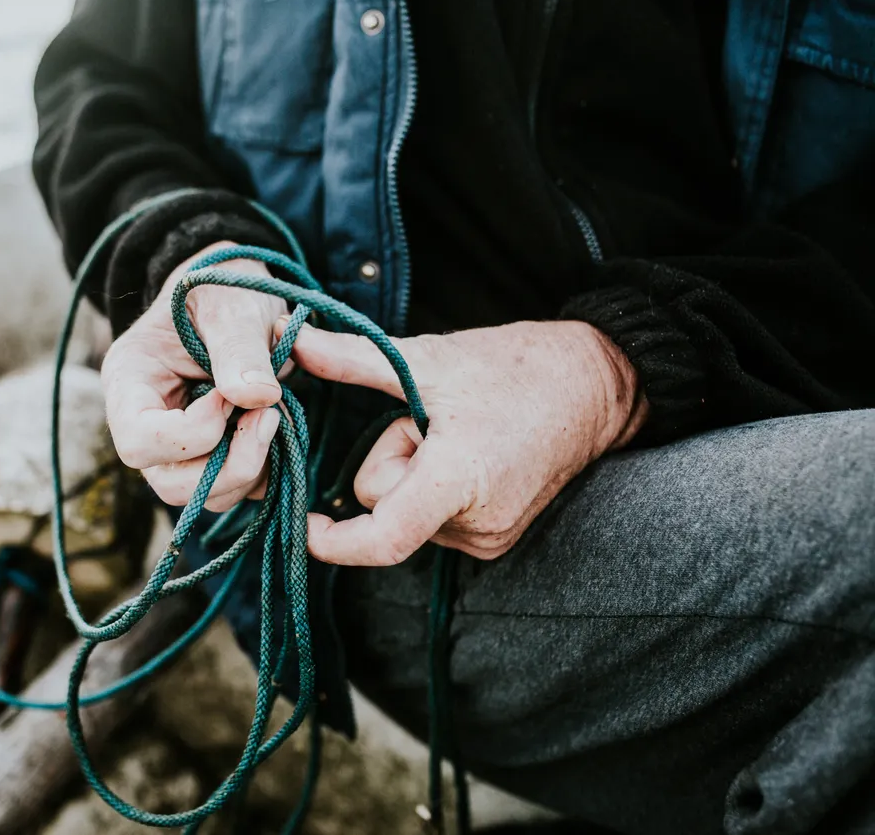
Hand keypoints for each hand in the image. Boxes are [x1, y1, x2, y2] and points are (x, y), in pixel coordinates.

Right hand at [101, 242, 284, 511]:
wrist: (233, 294)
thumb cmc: (221, 291)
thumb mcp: (230, 306)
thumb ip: (240, 348)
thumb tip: (259, 397)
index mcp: (129, 381)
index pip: (139, 440)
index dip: (193, 433)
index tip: (230, 396)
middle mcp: (145, 423)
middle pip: (170, 484)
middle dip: (228, 464)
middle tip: (268, 417)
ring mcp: (177, 448)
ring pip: (203, 496)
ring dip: (249, 469)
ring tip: (273, 415)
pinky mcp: (211, 458)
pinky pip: (234, 490)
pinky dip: (263, 472)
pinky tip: (277, 428)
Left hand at [282, 319, 647, 563]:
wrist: (596, 385)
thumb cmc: (515, 367)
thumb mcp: (427, 357)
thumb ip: (352, 357)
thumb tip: (284, 339)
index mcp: (461, 478)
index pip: (386, 538)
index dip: (335, 542)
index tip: (305, 524)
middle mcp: (478, 523)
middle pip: (384, 505)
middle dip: (390, 458)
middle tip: (432, 420)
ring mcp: (491, 537)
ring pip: (405, 512)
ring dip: (413, 472)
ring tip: (459, 434)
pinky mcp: (496, 539)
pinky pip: (430, 519)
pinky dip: (432, 487)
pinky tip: (469, 455)